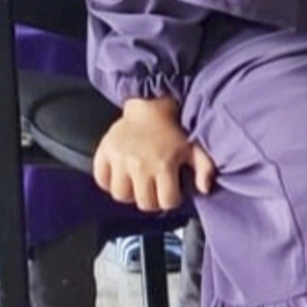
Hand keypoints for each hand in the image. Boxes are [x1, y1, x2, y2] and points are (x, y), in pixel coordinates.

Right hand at [94, 99, 216, 215]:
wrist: (151, 103)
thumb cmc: (173, 128)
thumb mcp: (195, 147)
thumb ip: (204, 168)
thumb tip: (204, 188)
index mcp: (164, 164)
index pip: (166, 202)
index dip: (171, 199)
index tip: (172, 192)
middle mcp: (140, 165)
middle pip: (144, 203)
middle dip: (152, 199)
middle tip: (155, 190)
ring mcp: (120, 159)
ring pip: (121, 195)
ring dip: (130, 193)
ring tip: (137, 184)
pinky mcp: (105, 151)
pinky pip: (101, 178)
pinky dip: (108, 181)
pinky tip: (120, 176)